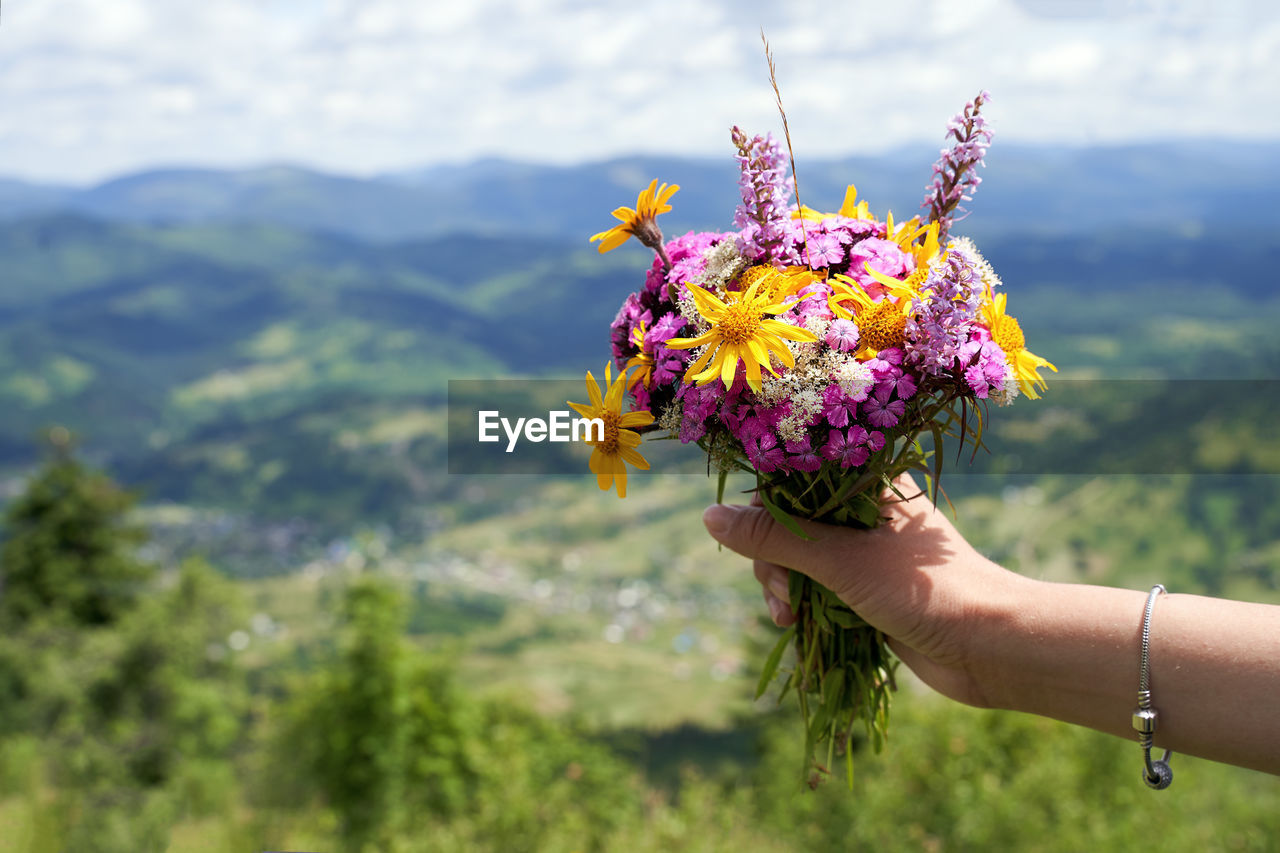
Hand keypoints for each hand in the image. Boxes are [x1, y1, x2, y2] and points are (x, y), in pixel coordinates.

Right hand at [702, 475, 1026, 708]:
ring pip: (799, 556)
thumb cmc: (925, 591)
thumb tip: (709, 518)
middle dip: (773, 557)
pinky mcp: (868, 588)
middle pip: (789, 518)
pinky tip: (796, 625)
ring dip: (784, 585)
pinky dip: (801, 603)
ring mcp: (866, 550)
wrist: (993, 648)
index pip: (793, 473)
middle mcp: (864, 509)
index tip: (749, 538)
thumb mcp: (840, 562)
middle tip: (781, 593)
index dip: (764, 504)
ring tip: (789, 617)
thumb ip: (774, 539)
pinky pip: (816, 586)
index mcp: (867, 480)